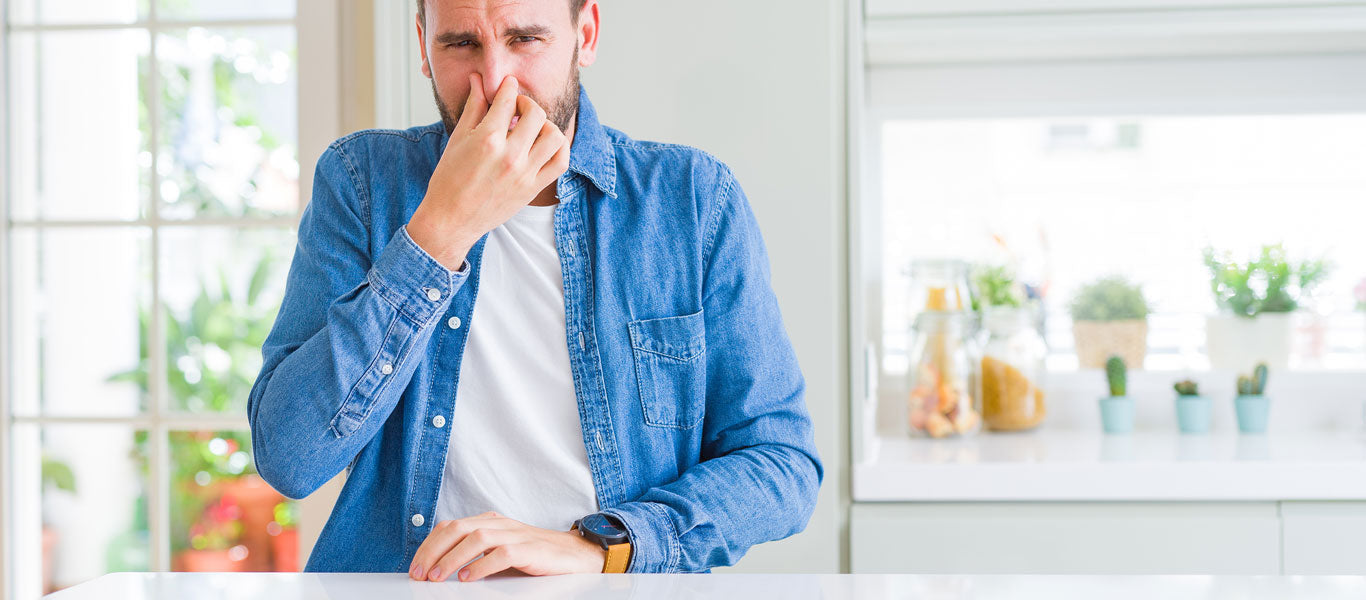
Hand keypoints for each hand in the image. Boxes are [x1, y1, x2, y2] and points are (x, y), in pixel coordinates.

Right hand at [407, 73, 571, 269]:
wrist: (451, 220)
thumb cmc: (449, 180)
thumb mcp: (458, 139)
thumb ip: (474, 107)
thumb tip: (478, 80)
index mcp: (487, 140)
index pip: (507, 100)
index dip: (508, 87)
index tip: (508, 86)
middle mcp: (509, 155)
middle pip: (535, 113)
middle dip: (526, 104)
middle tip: (517, 108)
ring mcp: (524, 173)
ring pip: (554, 136)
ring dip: (546, 125)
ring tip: (532, 128)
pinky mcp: (533, 188)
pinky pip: (560, 162)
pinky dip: (559, 148)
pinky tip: (545, 144)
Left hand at [407, 511, 605, 582]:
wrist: (574, 554)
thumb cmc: (534, 556)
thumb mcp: (498, 551)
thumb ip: (473, 554)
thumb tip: (439, 570)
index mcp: (489, 521)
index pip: (450, 526)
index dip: (429, 546)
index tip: (415, 567)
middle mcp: (500, 524)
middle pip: (457, 528)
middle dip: (433, 551)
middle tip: (420, 574)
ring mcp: (515, 535)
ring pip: (476, 538)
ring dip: (452, 558)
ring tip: (438, 577)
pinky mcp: (529, 549)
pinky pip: (501, 554)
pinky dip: (480, 566)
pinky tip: (468, 578)